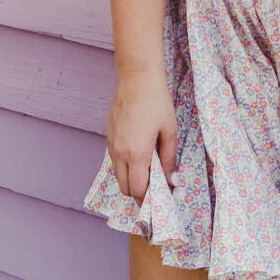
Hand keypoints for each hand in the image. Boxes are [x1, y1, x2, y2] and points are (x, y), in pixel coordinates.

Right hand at [106, 71, 177, 205]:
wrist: (137, 80)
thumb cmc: (157, 103)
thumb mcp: (169, 130)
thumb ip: (169, 158)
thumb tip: (171, 180)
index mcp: (137, 154)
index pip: (137, 189)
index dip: (147, 199)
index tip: (158, 199)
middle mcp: (120, 153)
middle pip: (124, 187)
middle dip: (138, 192)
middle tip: (154, 187)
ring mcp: (112, 144)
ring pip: (118, 174)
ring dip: (130, 178)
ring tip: (148, 170)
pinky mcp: (109, 136)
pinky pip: (114, 159)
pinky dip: (124, 165)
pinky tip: (138, 153)